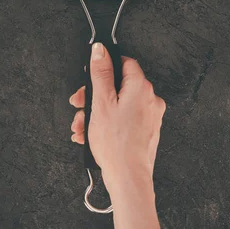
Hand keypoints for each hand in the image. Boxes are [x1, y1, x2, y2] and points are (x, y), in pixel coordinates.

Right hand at [69, 43, 165, 193]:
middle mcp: (150, 99)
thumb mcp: (101, 103)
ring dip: (97, 113)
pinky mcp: (146, 131)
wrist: (129, 179)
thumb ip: (101, 73)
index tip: (91, 77)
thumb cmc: (115, 143)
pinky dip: (108, 123)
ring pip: (119, 104)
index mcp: (141, 87)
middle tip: (79, 105)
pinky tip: (91, 135)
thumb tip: (100, 50)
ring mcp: (150, 116)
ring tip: (81, 127)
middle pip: (119, 85)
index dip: (105, 67)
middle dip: (94, 95)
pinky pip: (125, 119)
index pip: (124, 63)